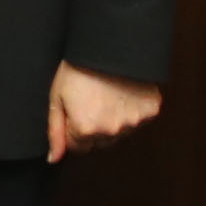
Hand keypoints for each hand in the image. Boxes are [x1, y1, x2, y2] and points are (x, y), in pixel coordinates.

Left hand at [49, 63, 163, 160]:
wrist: (108, 46)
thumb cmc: (77, 70)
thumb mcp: (56, 99)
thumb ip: (55, 132)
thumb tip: (54, 159)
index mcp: (86, 129)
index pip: (78, 147)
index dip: (73, 129)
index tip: (74, 112)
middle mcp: (112, 131)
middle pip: (99, 142)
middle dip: (92, 128)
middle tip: (89, 102)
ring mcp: (134, 122)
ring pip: (120, 133)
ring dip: (112, 121)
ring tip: (105, 96)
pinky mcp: (151, 111)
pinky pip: (138, 120)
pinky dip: (131, 111)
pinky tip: (122, 93)